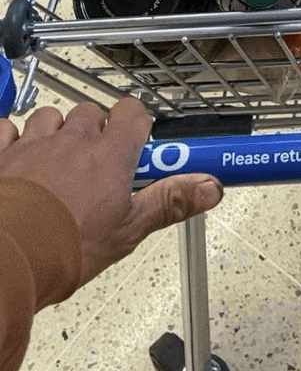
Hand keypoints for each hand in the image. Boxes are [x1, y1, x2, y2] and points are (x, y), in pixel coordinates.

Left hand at [0, 99, 222, 286]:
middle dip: (93, 132)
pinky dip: (11, 141)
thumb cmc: (63, 247)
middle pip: (90, 114)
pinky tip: (15, 159)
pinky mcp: (0, 154)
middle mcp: (71, 141)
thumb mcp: (128, 231)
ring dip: (53, 133)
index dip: (136, 125)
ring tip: (54, 165)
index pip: (132, 115)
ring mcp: (32, 144)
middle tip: (96, 165)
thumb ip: (170, 202)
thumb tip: (210, 187)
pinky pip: (6, 130)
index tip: (140, 144)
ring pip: (49, 118)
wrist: (8, 256)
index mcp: (107, 156)